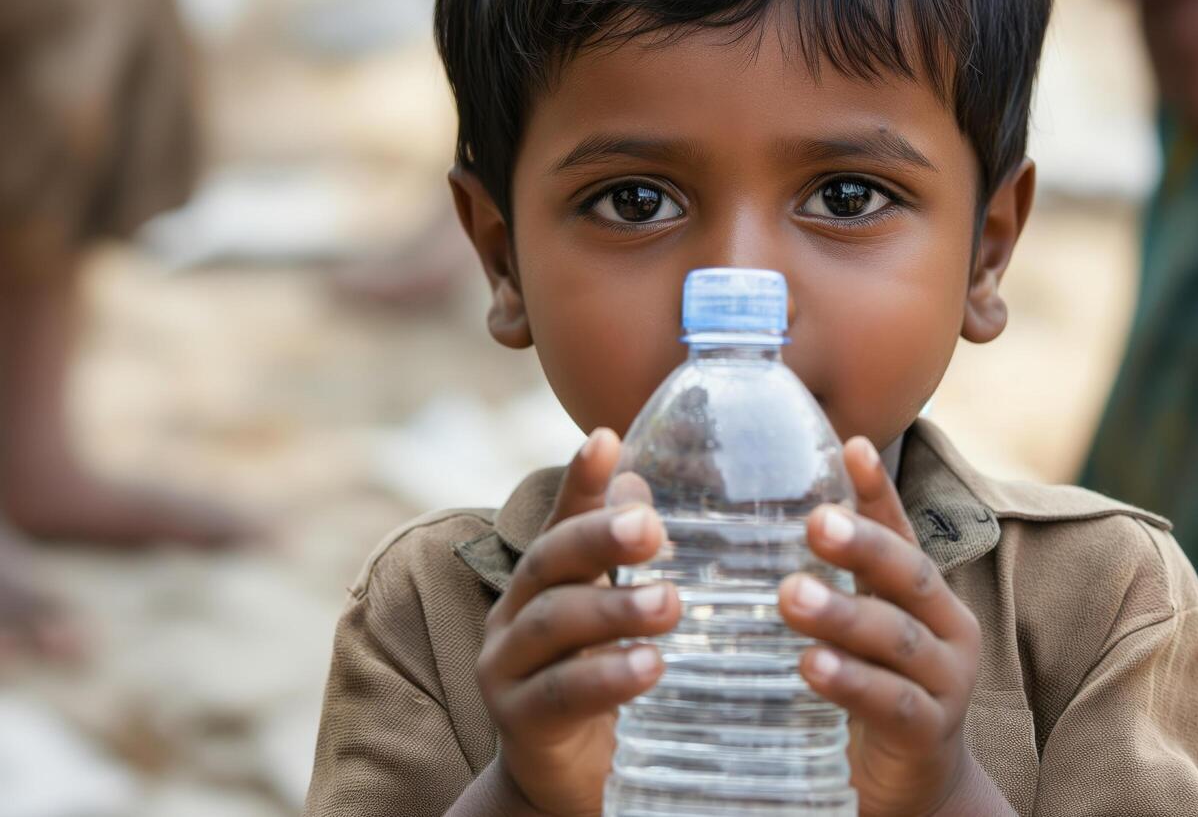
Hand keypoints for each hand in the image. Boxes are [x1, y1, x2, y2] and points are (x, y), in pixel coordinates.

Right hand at [474, 429, 679, 816]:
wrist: (561, 779)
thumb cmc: (599, 681)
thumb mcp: (617, 616)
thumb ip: (627, 559)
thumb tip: (647, 484)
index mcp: (543, 579)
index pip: (562, 518)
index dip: (582, 479)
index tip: (607, 439)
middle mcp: (515, 612)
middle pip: (549, 561)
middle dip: (598, 538)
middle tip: (652, 528)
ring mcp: (506, 666)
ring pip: (554, 624)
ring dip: (613, 608)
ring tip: (669, 604)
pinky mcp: (518, 721)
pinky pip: (560, 693)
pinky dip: (606, 676)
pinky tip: (649, 667)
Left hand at [780, 437, 1007, 816]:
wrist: (917, 785)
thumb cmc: (877, 688)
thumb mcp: (860, 625)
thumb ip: (834, 576)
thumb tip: (775, 513)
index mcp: (926, 595)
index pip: (901, 532)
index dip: (877, 492)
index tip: (850, 447)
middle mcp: (947, 628)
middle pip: (909, 577)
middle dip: (864, 546)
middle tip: (816, 521)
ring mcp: (945, 681)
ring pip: (896, 639)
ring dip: (844, 615)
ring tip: (791, 595)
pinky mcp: (928, 733)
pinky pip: (891, 703)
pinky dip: (851, 682)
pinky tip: (811, 666)